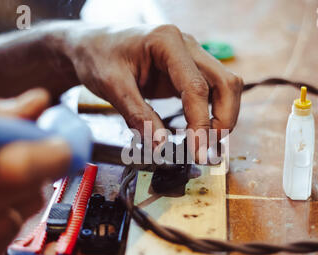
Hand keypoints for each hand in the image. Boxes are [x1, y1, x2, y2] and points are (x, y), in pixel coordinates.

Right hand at [0, 88, 70, 254]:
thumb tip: (38, 102)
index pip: (12, 167)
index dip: (47, 156)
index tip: (64, 147)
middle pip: (24, 192)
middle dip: (36, 170)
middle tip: (30, 156)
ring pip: (20, 214)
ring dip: (18, 197)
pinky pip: (7, 237)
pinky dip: (3, 220)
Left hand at [61, 24, 242, 155]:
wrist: (92, 44)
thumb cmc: (98, 57)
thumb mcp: (111, 86)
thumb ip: (138, 115)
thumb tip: (161, 146)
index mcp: (166, 41)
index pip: (196, 86)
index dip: (200, 122)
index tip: (197, 151)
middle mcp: (186, 45)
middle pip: (225, 83)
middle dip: (224, 119)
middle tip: (209, 150)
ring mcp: (191, 56)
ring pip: (225, 86)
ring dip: (223, 117)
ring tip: (206, 144)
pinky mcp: (188, 70)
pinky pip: (212, 91)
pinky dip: (212, 113)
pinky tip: (201, 132)